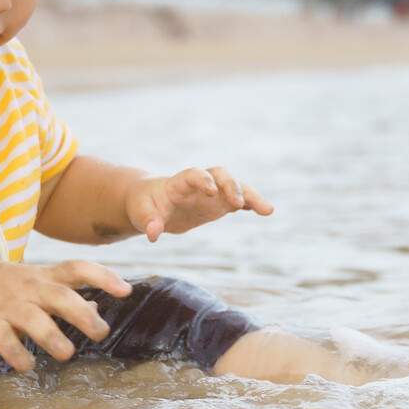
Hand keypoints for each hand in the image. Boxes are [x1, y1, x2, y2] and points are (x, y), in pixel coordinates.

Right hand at [0, 257, 130, 372]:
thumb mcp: (39, 284)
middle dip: (83, 314)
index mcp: (46, 277)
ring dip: (52, 337)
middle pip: (60, 296)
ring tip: (67, 353)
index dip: (104, 278)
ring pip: (34, 319)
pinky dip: (16, 354)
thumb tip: (99, 313)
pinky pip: (4, 340)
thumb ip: (69, 296)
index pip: (79, 269)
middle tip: (101, 333)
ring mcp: (10, 306)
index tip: (126, 291)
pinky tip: (27, 366)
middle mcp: (31, 289)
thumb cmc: (8, 286)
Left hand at [126, 165, 273, 242]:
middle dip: (231, 186)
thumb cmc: (144, 205)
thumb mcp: (140, 213)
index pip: (194, 175)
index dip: (203, 180)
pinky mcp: (218, 204)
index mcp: (179, 183)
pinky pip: (238, 201)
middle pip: (221, 175)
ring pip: (236, 187)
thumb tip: (153, 234)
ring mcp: (212, 193)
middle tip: (239, 203)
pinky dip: (251, 203)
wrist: (151, 203)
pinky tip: (264, 211)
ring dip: (251, 195)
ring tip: (268, 210)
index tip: (211, 191)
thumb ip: (147, 222)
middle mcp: (200, 184)